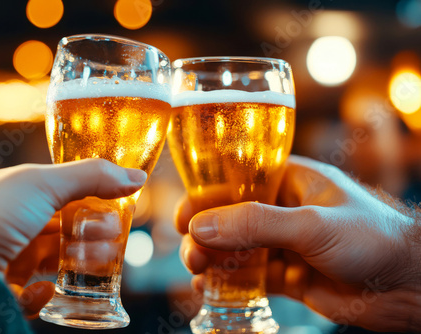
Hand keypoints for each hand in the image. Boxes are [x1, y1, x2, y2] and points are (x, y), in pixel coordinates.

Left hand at [0, 159, 146, 317]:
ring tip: (97, 264)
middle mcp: (10, 224)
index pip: (63, 194)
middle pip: (63, 228)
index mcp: (16, 193)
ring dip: (79, 261)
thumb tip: (138, 176)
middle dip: (92, 232)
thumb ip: (93, 177)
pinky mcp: (1, 291)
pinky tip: (45, 290)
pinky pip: (31, 293)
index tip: (118, 206)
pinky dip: (42, 293)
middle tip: (112, 237)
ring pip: (53, 260)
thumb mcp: (44, 184)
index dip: (92, 199)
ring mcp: (5, 258)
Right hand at [176, 155, 420, 331]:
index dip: (206, 196)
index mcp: (291, 182)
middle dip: (206, 234)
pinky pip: (250, 276)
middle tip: (191, 251)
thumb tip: (201, 226)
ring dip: (212, 258)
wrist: (411, 287)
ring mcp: (285, 244)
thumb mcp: (312, 224)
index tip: (183, 215)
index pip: (236, 181)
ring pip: (236, 249)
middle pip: (231, 218)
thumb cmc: (373, 238)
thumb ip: (257, 224)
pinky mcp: (288, 274)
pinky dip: (228, 282)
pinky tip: (210, 288)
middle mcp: (284, 210)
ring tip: (197, 271)